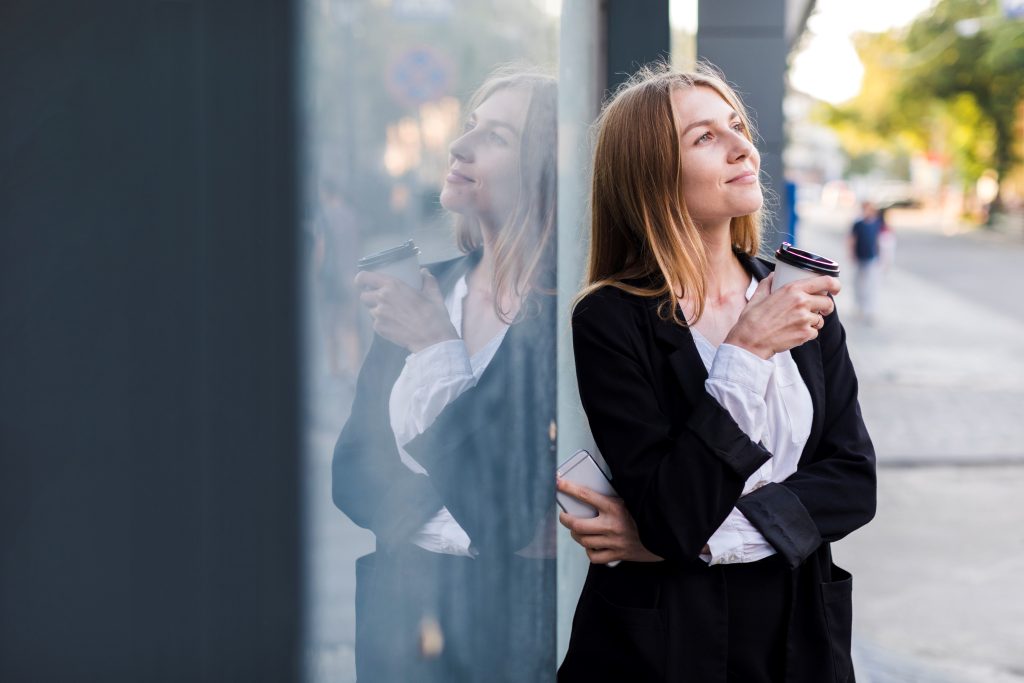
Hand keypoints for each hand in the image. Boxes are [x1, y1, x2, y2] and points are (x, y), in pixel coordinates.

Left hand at [354, 268, 458, 351]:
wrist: (432, 339)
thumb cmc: (434, 315)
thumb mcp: (433, 293)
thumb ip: (428, 280)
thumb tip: (424, 272)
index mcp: (392, 286)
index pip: (364, 277)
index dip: (361, 279)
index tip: (362, 281)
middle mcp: (382, 299)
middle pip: (364, 295)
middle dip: (370, 296)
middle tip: (381, 299)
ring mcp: (378, 315)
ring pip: (370, 310)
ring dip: (377, 310)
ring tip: (391, 314)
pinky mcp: (379, 329)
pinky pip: (375, 323)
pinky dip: (382, 323)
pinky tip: (395, 325)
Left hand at [556, 477, 663, 563]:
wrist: (667, 534)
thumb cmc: (646, 512)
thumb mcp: (630, 498)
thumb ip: (612, 496)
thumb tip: (592, 489)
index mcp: (615, 507)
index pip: (585, 495)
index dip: (569, 488)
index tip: (558, 483)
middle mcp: (612, 525)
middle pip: (578, 525)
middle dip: (565, 520)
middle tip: (563, 516)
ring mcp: (614, 542)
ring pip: (584, 541)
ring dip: (576, 535)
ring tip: (576, 530)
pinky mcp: (619, 555)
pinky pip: (595, 556)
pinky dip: (589, 551)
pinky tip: (590, 545)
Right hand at [724, 273, 839, 358]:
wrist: (750, 341)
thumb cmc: (752, 319)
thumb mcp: (758, 296)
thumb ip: (768, 283)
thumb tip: (773, 275)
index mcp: (793, 289)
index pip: (825, 282)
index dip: (835, 284)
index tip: (836, 288)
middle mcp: (802, 302)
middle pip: (828, 302)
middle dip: (825, 306)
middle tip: (818, 309)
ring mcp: (805, 319)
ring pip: (821, 319)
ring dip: (814, 321)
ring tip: (799, 323)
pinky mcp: (805, 334)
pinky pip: (815, 332)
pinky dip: (807, 333)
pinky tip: (795, 332)